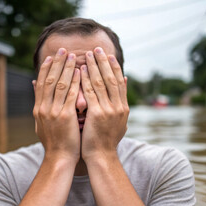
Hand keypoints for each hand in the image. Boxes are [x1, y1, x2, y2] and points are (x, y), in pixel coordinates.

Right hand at [33, 48, 80, 163]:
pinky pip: (71, 95)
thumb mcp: (41, 122)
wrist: (58, 158)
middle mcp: (43, 108)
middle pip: (49, 79)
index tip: (51, 56)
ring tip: (73, 55)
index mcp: (38, 108)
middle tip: (63, 49)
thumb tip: (35, 86)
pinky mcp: (65, 117)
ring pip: (59, 84)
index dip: (46, 68)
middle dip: (56, 63)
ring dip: (66, 68)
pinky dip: (75, 82)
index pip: (41, 83)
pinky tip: (80, 72)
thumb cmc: (54, 141)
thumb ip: (40, 104)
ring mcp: (53, 112)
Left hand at [80, 47, 128, 161]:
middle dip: (104, 62)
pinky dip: (86, 80)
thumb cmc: (106, 140)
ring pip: (101, 82)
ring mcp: (109, 110)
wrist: (102, 157)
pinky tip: (81, 70)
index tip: (109, 55)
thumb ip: (121, 101)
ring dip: (94, 66)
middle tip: (97, 48)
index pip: (119, 81)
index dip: (114, 67)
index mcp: (123, 107)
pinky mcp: (97, 114)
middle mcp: (119, 106)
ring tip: (88, 54)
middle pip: (111, 78)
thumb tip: (125, 81)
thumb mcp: (118, 120)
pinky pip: (90, 92)